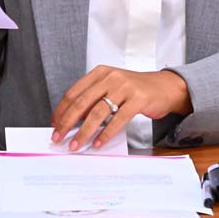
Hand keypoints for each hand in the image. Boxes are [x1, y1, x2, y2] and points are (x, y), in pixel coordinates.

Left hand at [50, 66, 192, 150]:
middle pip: (82, 102)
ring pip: (97, 112)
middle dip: (67, 122)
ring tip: (76, 145)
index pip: (73, 92)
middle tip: (58, 137)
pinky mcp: (138, 99)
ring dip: (84, 132)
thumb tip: (71, 120)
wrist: (164, 87)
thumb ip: (93, 99)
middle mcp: (110, 77)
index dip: (61, 110)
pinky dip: (105, 134)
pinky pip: (118, 119)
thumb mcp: (111, 87)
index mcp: (100, 72)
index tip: (54, 125)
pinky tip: (98, 143)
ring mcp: (125, 87)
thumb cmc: (134, 90)